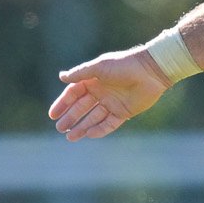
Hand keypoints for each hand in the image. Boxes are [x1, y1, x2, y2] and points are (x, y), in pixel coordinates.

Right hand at [48, 48, 170, 141]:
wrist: (151, 71)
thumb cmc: (124, 65)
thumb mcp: (99, 67)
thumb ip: (80, 73)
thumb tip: (61, 77)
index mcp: (92, 81)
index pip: (73, 94)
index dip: (62, 104)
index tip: (53, 115)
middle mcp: (100, 93)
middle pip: (81, 108)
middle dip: (70, 119)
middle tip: (59, 129)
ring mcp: (112, 104)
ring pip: (93, 118)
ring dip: (81, 127)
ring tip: (70, 137)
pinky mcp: (123, 112)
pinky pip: (109, 124)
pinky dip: (99, 129)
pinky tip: (88, 135)